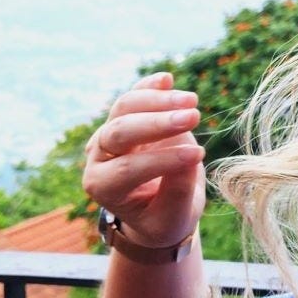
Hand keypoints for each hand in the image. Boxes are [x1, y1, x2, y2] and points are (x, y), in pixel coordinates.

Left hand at [82, 72, 207, 249]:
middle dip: (158, 123)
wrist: (158, 210)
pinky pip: (134, 97)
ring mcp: (110, 134)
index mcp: (103, 187)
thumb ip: (178, 190)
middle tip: (194, 117)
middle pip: (120, 131)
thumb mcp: (173, 217)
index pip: (129, 168)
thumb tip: (190, 156)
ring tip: (192, 102)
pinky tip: (167, 79)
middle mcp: (99, 157)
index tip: (199, 156)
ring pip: (125, 107)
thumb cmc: (165, 219)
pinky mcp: (126, 117)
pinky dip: (149, 87)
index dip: (164, 159)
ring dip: (159, 100)